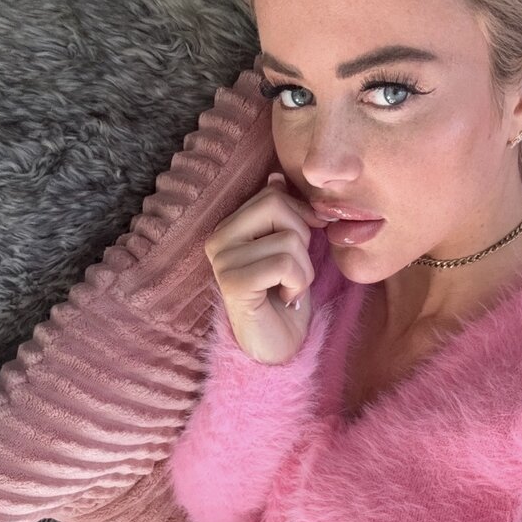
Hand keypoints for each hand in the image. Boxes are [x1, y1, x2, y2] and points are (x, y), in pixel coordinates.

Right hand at [203, 172, 330, 363]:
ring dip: (303, 269)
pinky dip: (297, 284)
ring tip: (286, 288)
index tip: (300, 248)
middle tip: (290, 271)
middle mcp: (218, 239)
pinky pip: (285, 264)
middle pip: (278, 205)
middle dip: (302, 239)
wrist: (278, 347)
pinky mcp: (233, 283)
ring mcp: (222, 260)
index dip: (301, 217)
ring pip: (288, 238)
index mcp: (230, 225)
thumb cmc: (284, 297)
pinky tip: (283, 298)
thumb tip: (276, 175)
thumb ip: (281, 213)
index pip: (274, 193)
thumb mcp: (289, 248)